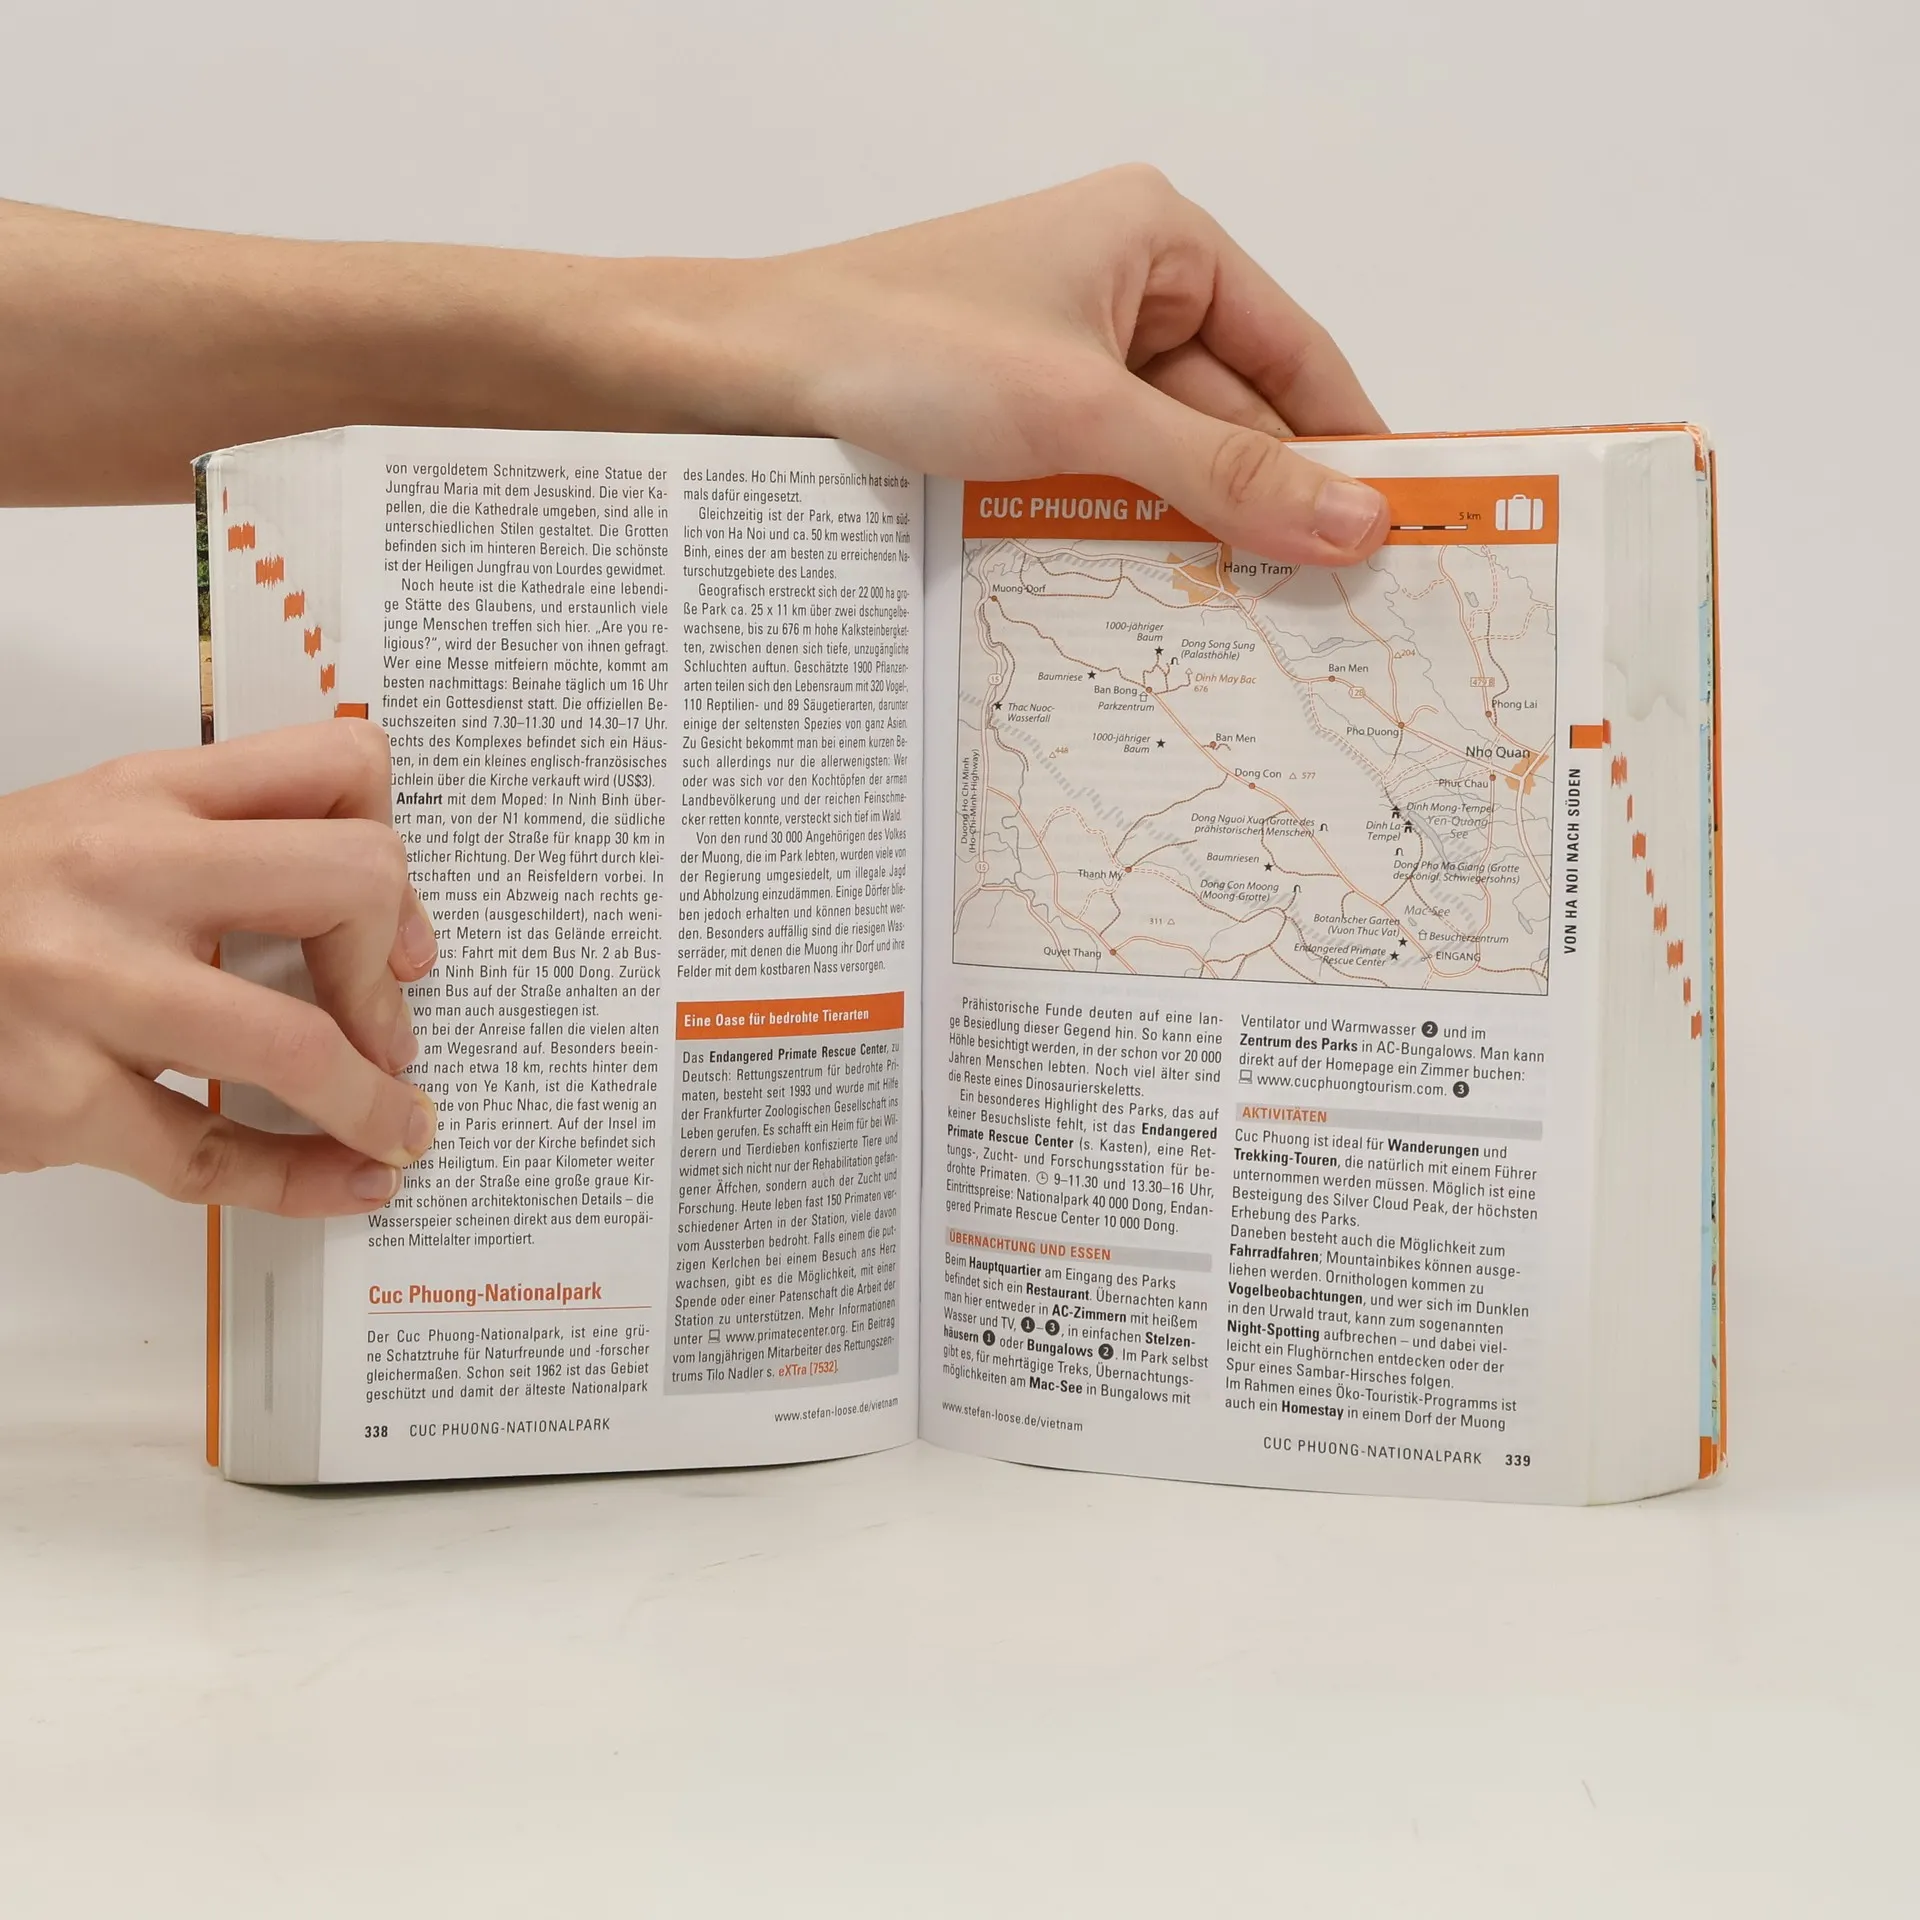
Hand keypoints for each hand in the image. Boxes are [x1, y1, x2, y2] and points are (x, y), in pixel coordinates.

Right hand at [0, 720, 437, 1214]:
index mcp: (145, 797)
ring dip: (374, 1102)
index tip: (397, 927)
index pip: (335, 768)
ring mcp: (87, 990)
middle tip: (393, 1030)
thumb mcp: (92, 830)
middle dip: (390, 973)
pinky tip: (346, 1184)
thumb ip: (217, 844)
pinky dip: (299, 1181)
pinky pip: (211, 1154)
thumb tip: (372, 914)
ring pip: (295, 1044)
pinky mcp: (54, 1100)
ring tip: (399, 1128)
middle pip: (346, 885)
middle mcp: (122, 876)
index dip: (396, 852)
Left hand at [741, 165, 1389, 564]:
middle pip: (1233, 414)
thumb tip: (1354, 520)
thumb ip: (1223, 473)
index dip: (1348, 441)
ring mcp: (1063, 360)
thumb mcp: (1084, 416)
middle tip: (1331, 611)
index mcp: (1157, 241)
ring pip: (1165, 461)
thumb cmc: (896, 347)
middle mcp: (1118, 291)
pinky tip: (1157, 603)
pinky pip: (1101, 483)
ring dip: (1195, 533)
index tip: (1397, 529)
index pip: (1294, 350)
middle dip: (1268, 506)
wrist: (736, 379)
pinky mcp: (1014, 420)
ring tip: (1255, 627)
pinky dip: (1126, 537)